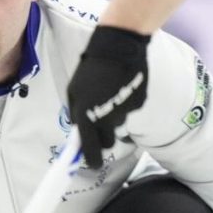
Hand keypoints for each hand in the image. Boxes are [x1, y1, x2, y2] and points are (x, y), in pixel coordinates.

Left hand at [67, 25, 150, 168]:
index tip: (93, 165)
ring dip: (114, 115)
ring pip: (119, 124)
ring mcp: (125, 111)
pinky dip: (126, 103)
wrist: (118, 47)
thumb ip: (76, 114)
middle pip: (108, 142)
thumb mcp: (73, 91)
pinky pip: (131, 110)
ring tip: (111, 93)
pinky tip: (123, 86)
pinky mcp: (139, 103)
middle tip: (101, 121)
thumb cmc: (90, 69)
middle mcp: (106, 118)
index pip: (91, 150)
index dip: (92, 161)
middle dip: (104, 137)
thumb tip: (79, 133)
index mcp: (87, 115)